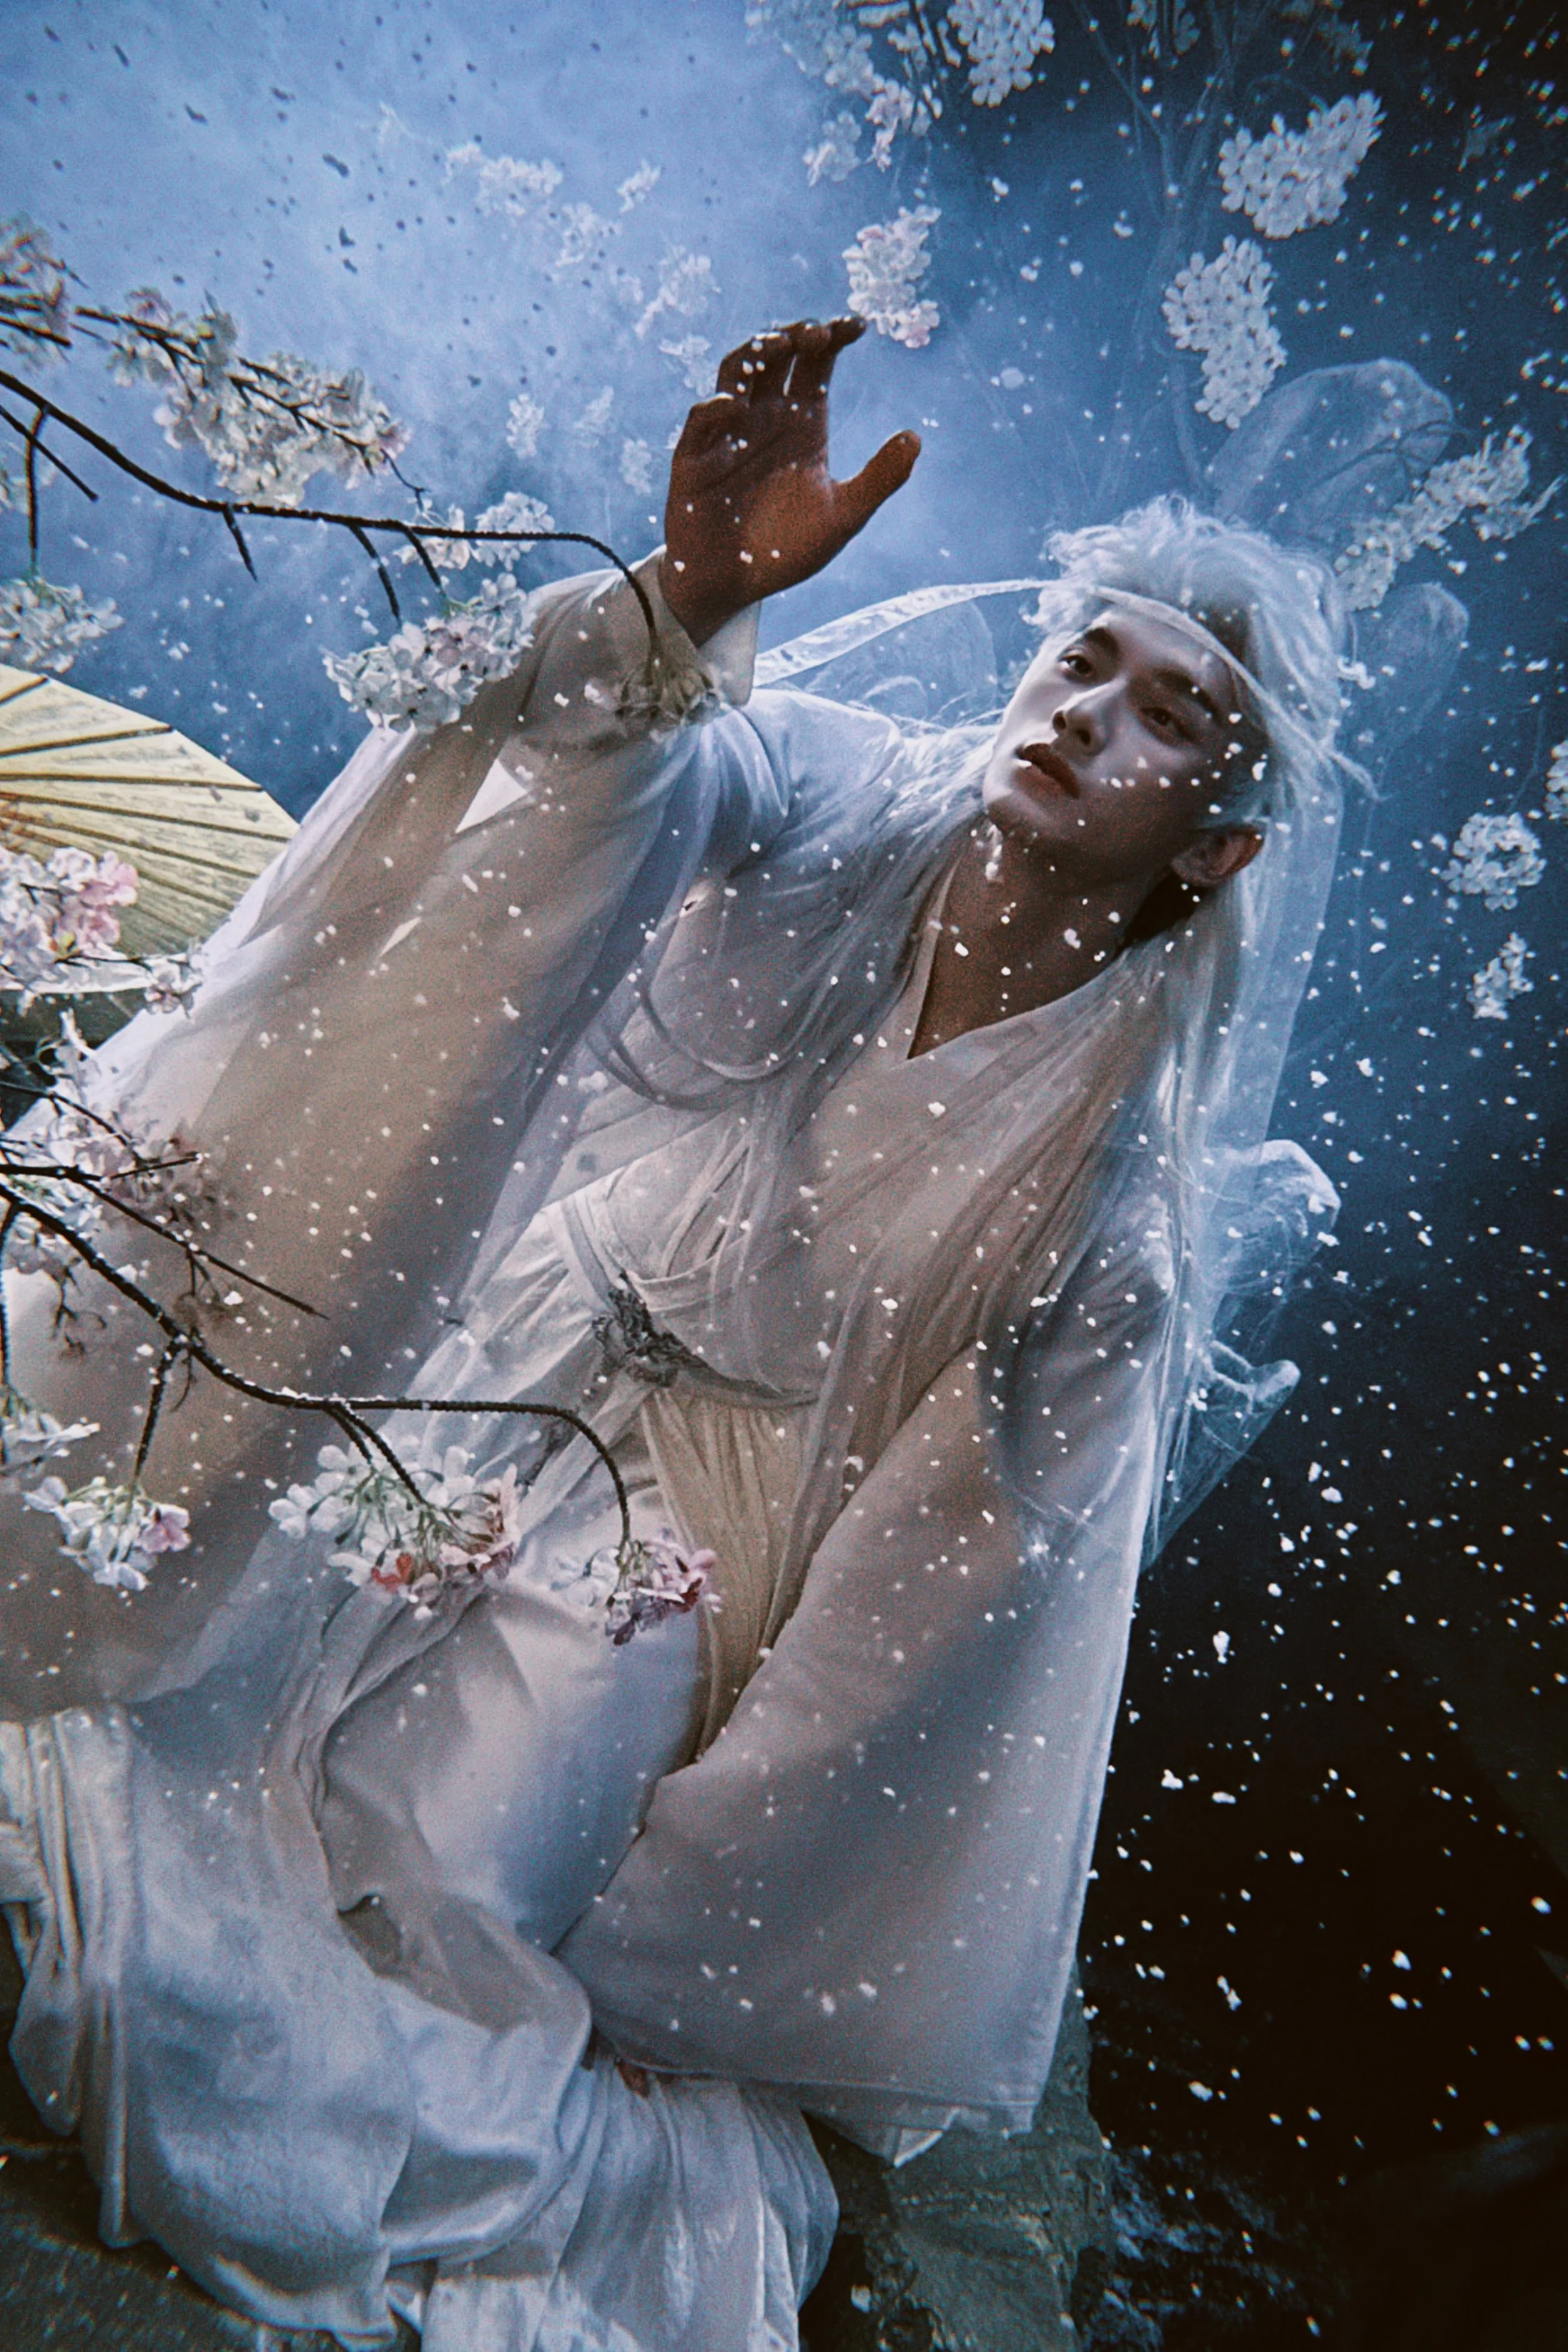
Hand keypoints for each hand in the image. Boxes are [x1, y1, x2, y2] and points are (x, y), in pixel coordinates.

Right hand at [659, 317, 919, 646]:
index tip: (856, 325)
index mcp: (803, 422)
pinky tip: (734, 405)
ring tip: (779, 346)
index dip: (833, 336)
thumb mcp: (843, 517)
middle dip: (794, 336)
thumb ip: (879, 479)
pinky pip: (700, 422)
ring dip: (755, 354)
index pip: (817, 362)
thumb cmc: (786, 550)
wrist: (734, 586)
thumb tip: (916, 438)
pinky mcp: (695, 458)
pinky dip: (715, 408)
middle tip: (816, 334)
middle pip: (776, 356)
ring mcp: (728, 433)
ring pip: (735, 374)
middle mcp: (765, 416)